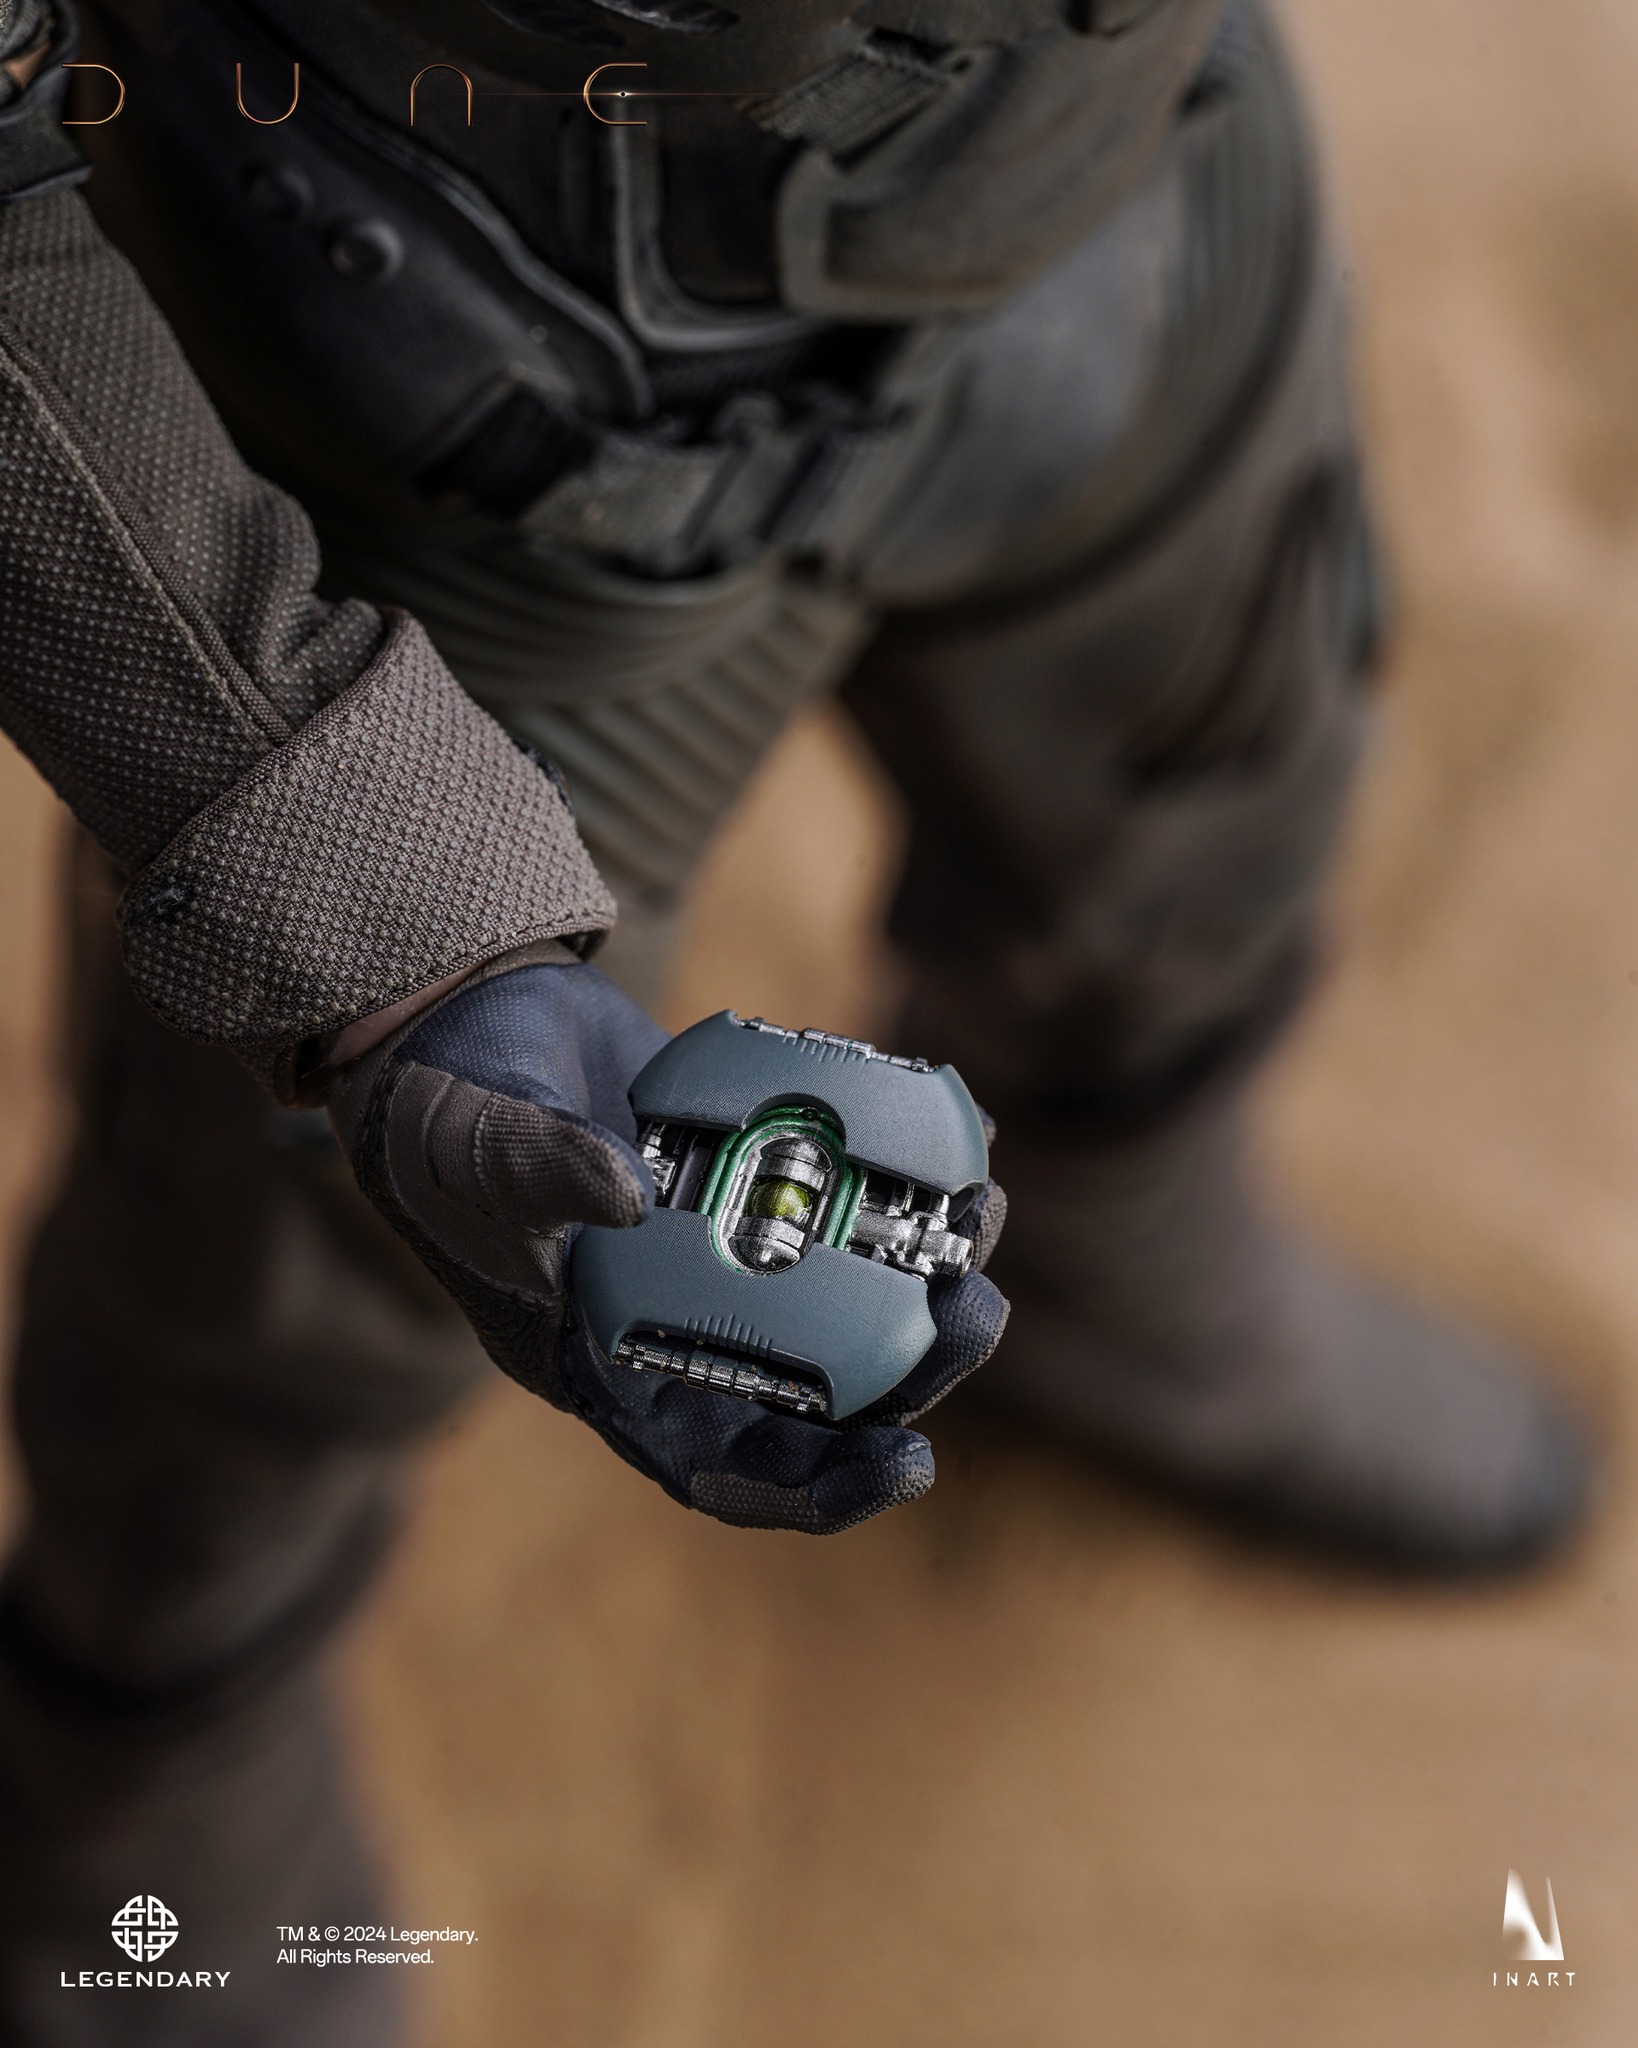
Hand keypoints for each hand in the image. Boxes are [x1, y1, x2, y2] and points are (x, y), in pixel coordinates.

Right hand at [328, 957, 1007, 1532]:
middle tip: (976, 1310)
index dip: (817, 1488)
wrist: (458, 1022)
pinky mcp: (748, 1180)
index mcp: (604, 1369)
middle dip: (909, 1369)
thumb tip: (632, 1197)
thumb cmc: (439, 1115)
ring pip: (845, 1299)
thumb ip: (539, 1170)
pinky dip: (898, 1179)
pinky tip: (957, 1137)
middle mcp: (673, 1331)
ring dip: (922, 1273)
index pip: (720, 1470)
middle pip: (815, 1394)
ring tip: (982, 1211)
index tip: (910, 1463)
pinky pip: (838, 1201)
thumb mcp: (474, 1146)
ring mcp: (718, 1257)